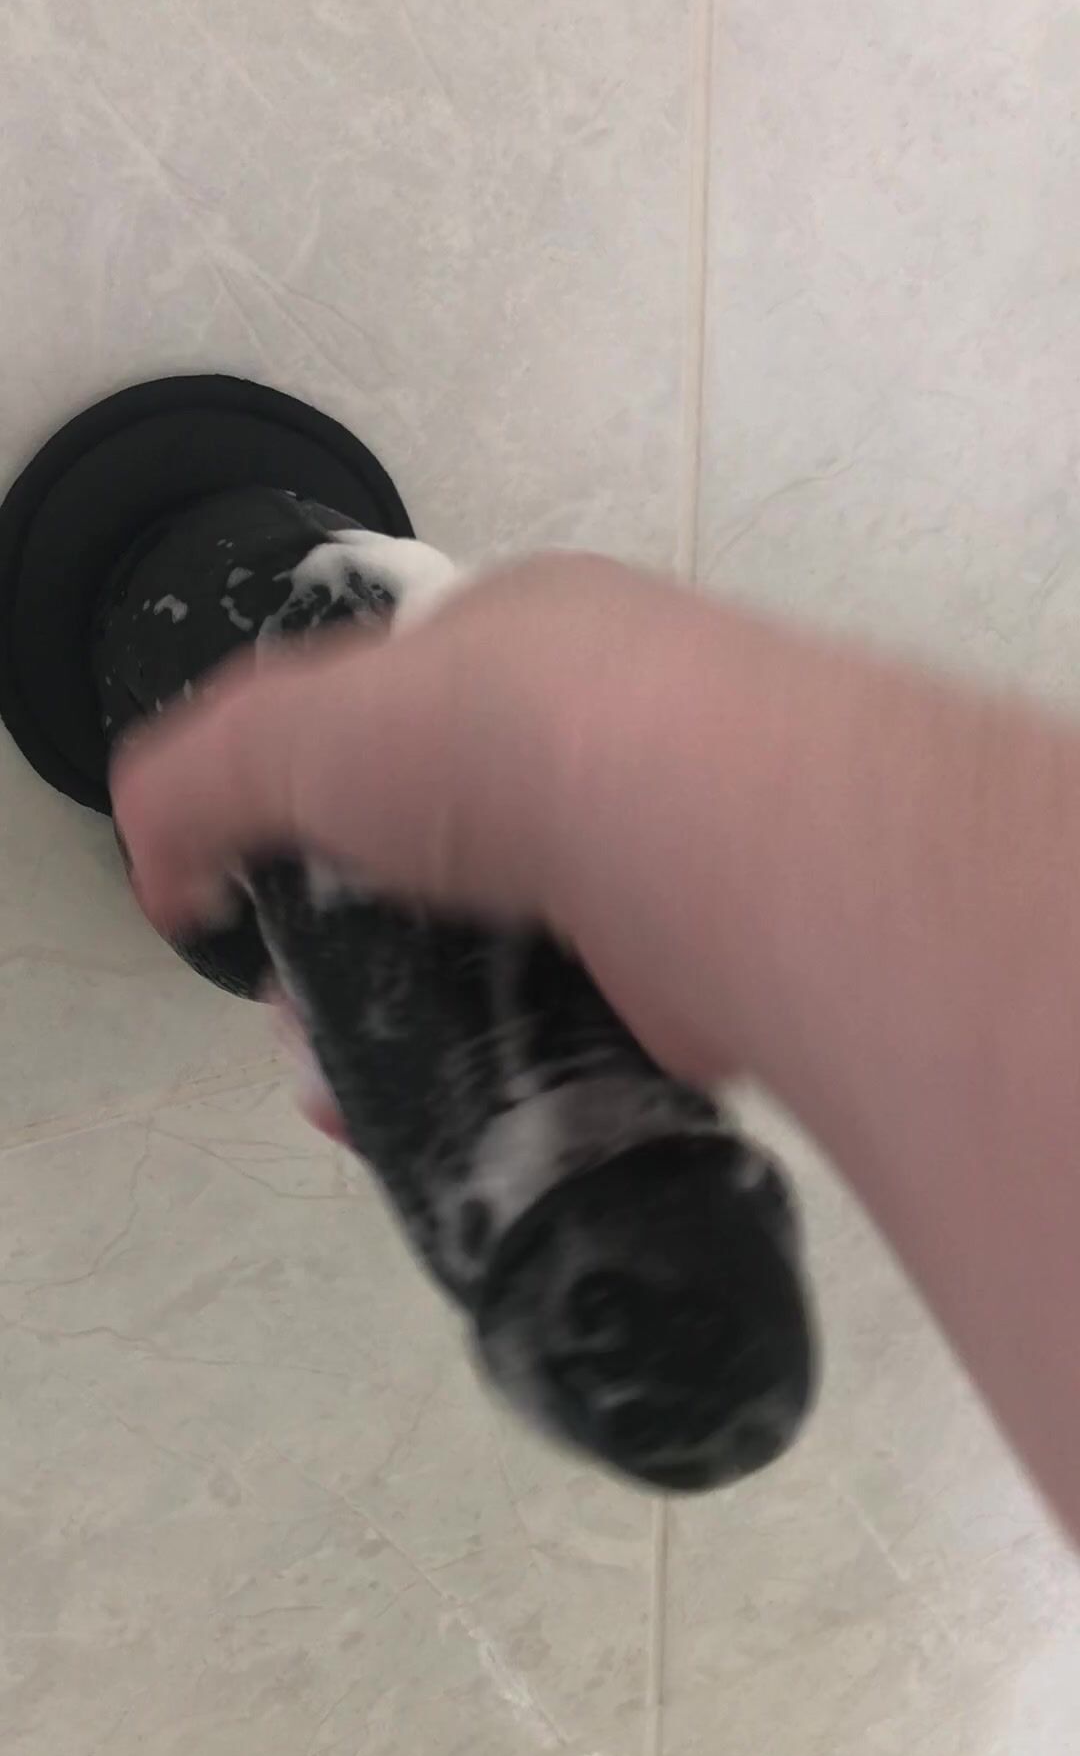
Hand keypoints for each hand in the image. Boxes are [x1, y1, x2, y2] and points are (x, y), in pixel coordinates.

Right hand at [112, 552, 745, 1083]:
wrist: (710, 833)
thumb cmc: (498, 741)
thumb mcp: (292, 728)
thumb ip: (195, 783)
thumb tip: (163, 872)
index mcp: (526, 641)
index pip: (398, 723)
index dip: (318, 813)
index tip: (276, 902)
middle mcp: (612, 739)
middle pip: (448, 860)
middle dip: (355, 949)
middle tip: (309, 1018)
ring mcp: (671, 855)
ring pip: (512, 962)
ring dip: (420, 1027)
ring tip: (356, 1089)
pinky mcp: (709, 969)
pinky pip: (584, 1034)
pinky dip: (511, 1078)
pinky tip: (454, 1114)